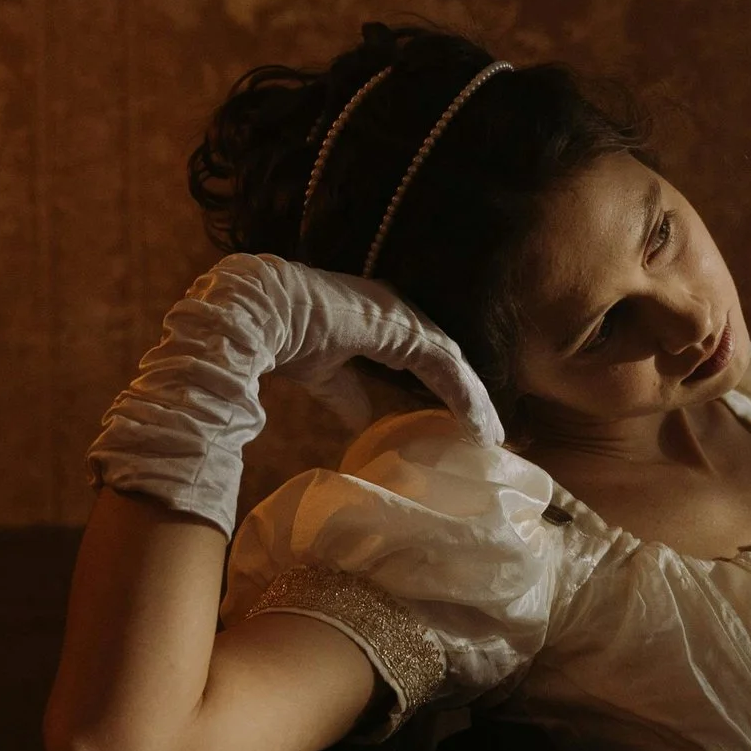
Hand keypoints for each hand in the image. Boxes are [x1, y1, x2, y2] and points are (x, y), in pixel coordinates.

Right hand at [87, 252, 502, 533]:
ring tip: (490, 437)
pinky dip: (461, 395)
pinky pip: (444, 366)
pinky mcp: (403, 328)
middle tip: (491, 437)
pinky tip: (475, 422)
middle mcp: (399, 314)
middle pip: (447, 362)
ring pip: (452, 364)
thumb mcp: (324, 375)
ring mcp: (403, 317)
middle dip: (470, 398)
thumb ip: (347, 395)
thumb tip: (363, 423)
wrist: (259, 313)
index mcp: (381, 321)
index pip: (427, 360)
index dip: (447, 391)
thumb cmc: (282, 336)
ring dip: (473, 401)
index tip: (464, 426)